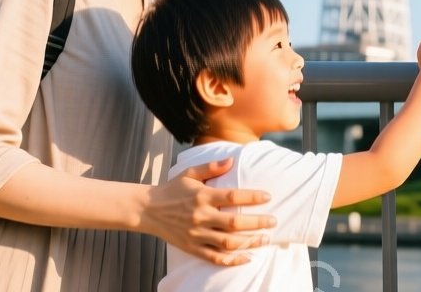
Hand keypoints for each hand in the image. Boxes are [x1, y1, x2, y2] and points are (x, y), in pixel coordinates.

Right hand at [141, 157, 275, 265]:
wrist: (147, 210)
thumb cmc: (171, 189)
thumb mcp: (189, 173)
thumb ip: (211, 167)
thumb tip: (232, 160)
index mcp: (202, 196)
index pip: (232, 197)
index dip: (252, 197)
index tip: (267, 197)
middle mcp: (201, 216)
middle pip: (234, 222)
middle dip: (257, 223)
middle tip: (273, 221)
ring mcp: (196, 234)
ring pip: (227, 242)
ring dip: (249, 242)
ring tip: (265, 239)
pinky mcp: (192, 247)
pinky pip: (215, 257)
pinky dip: (232, 259)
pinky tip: (246, 257)